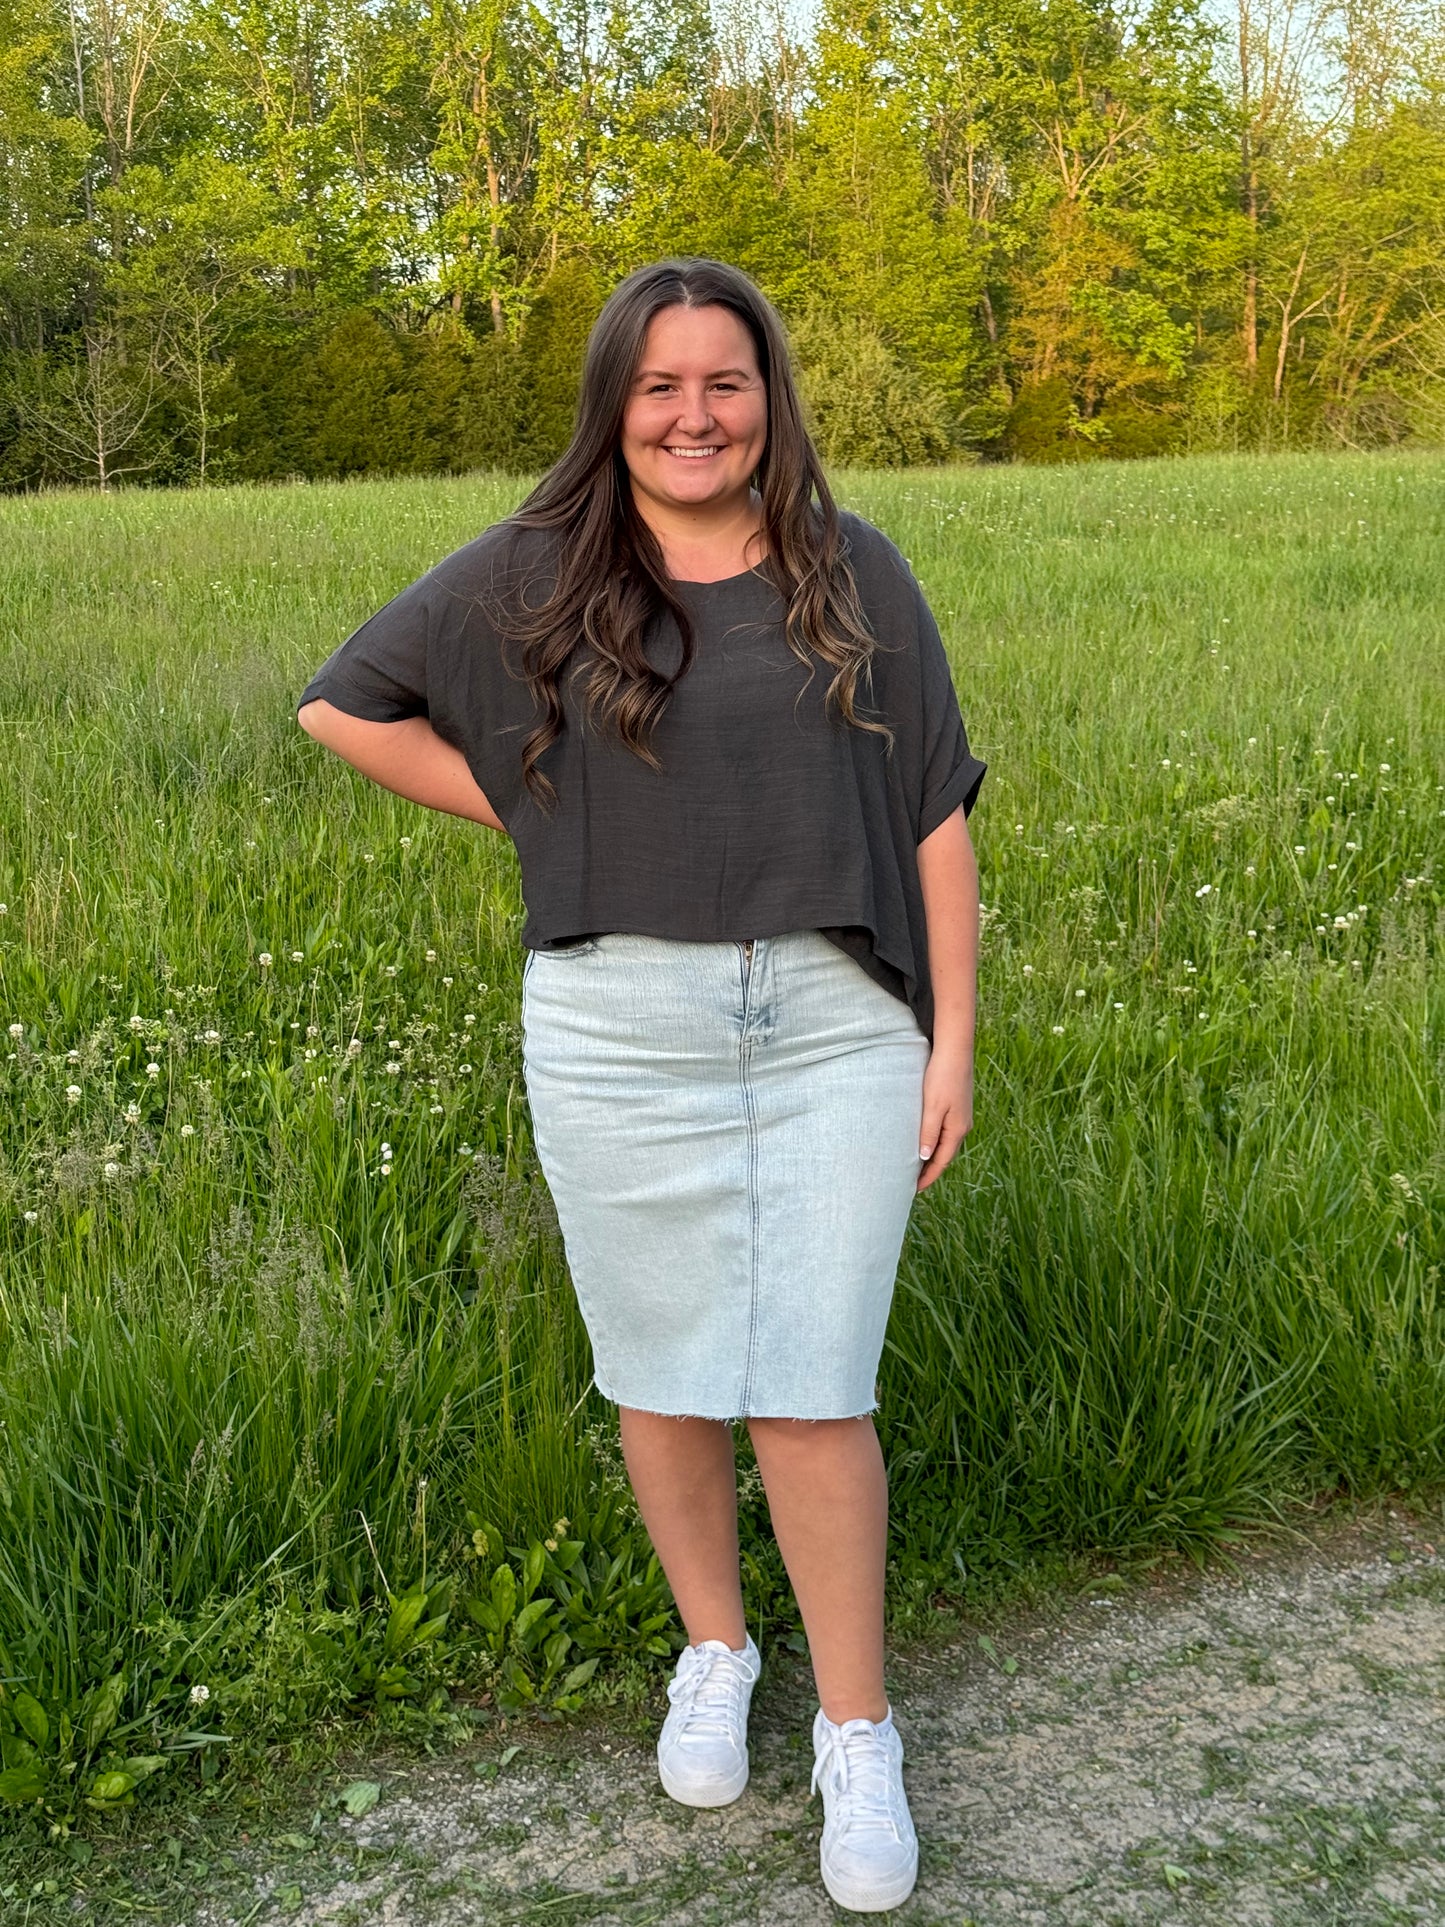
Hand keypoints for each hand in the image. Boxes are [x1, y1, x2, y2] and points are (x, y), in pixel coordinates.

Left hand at [916, 1039, 972, 1192]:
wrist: (955, 1050)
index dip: (928, 1177)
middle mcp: (962, 1126)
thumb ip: (929, 1133)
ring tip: (916, 1166)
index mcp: (957, 1129)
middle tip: (912, 1183)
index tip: (914, 1190)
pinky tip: (925, 1141)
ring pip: (946, 1144)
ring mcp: (961, 1116)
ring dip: (933, 1156)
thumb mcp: (932, 1107)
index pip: (942, 1162)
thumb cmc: (941, 1077)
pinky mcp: (956, 1107)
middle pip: (945, 1155)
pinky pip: (945, 1132)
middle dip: (930, 1170)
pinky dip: (935, 1142)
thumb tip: (924, 1158)